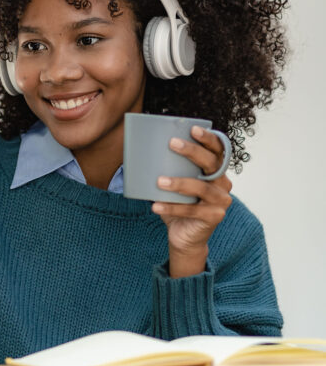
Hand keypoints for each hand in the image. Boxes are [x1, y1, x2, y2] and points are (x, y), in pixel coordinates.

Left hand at [151, 126, 232, 277]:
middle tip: (172, 144)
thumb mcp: (174, 183)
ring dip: (180, 183)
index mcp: (216, 171)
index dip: (208, 138)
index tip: (193, 128)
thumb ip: (169, 167)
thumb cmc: (178, 204)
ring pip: (201, 188)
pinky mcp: (214, 217)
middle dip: (192, 152)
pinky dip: (172, 208)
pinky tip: (156, 206)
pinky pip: (192, 211)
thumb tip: (141, 148)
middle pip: (211, 164)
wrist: (184, 236)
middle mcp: (223, 183)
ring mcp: (221, 201)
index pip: (217, 150)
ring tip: (160, 181)